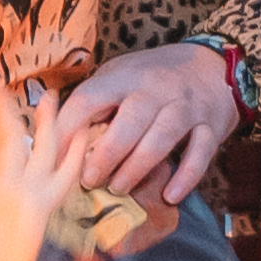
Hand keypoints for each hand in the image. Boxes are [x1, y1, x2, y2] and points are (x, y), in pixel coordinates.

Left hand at [49, 41, 242, 206]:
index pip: (89, 99)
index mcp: (123, 77)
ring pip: (162, 137)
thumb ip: (92, 101)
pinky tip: (170, 195)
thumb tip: (50, 134)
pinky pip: (200, 153)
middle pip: (129, 122)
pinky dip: (186, 176)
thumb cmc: (152, 77)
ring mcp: (185, 107)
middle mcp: (155, 89)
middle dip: (107, 155)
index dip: (68, 130)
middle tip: (89, 180)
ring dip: (138, 167)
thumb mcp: (119, 76)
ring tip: (119, 189)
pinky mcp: (211, 125)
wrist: (210, 64)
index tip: (54, 159)